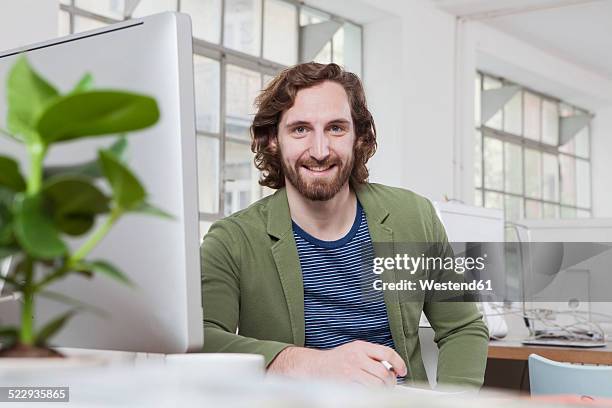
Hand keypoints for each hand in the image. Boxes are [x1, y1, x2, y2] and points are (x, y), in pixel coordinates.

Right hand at [267, 340, 406, 386]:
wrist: (314, 366)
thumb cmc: (335, 360)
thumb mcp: (354, 350)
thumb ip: (371, 356)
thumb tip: (391, 368)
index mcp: (360, 346)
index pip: (387, 353)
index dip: (399, 363)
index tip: (402, 371)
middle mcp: (356, 357)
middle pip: (384, 372)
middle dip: (390, 382)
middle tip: (390, 385)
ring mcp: (350, 371)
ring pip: (376, 385)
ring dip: (383, 390)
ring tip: (381, 391)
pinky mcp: (345, 383)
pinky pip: (365, 392)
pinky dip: (370, 395)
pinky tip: (369, 394)